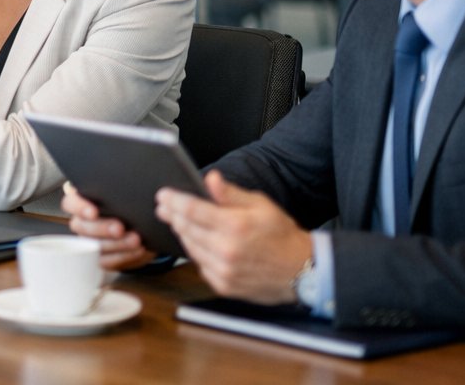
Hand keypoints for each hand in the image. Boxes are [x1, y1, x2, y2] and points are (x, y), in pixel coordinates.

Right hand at [61, 182, 156, 269]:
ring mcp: (91, 242)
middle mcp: (84, 223)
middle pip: (81, 227)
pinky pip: (107, 261)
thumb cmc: (132, 205)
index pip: (70, 203)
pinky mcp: (103, 258)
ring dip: (116, 244)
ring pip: (94, 247)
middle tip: (120, 228)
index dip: (79, 207)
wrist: (146, 227)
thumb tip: (127, 176)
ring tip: (136, 239)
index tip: (93, 212)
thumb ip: (121, 186)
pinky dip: (124, 257)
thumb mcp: (126, 192)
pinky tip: (139, 249)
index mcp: (84, 203)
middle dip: (102, 228)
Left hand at [156, 171, 311, 303]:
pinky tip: (196, 242)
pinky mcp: (223, 286)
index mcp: (234, 226)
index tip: (162, 195)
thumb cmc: (282, 235)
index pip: (192, 210)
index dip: (173, 200)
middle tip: (163, 206)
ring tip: (177, 220)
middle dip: (172, 215)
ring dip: (181, 232)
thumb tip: (210, 178)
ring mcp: (223, 271)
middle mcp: (226, 250)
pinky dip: (195, 252)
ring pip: (189, 247)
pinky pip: (199, 265)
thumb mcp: (261, 205)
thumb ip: (230, 193)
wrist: (302, 271)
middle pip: (186, 228)